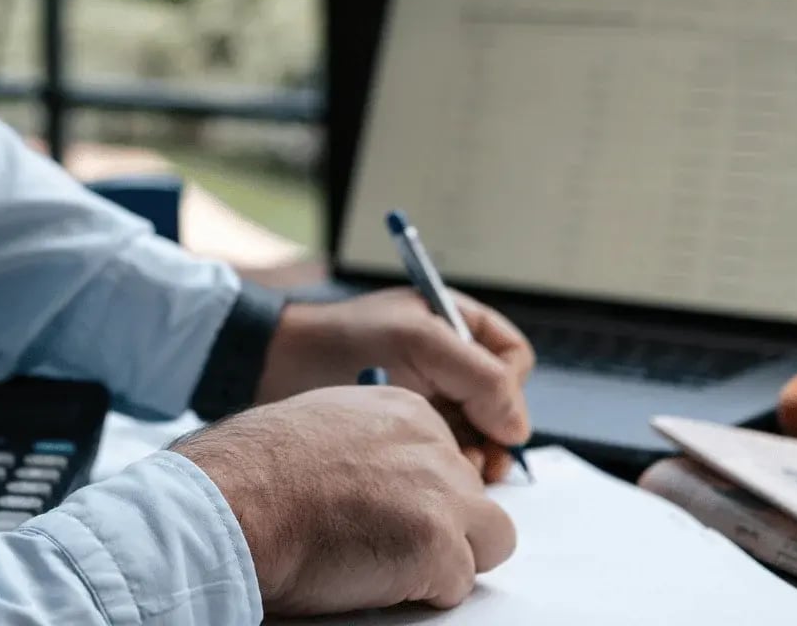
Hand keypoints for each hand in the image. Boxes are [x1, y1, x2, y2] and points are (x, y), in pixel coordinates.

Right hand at [172, 386, 515, 616]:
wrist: (231, 501)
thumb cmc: (251, 471)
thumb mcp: (322, 427)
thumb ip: (369, 443)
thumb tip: (381, 475)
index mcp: (405, 410)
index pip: (451, 459)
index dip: (425, 496)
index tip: (396, 513)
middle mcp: (433, 443)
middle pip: (476, 499)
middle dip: (443, 528)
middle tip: (390, 545)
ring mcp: (441, 492)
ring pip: (490, 540)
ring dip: (448, 560)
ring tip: (389, 566)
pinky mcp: (438, 543)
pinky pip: (458, 585)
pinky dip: (423, 594)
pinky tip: (374, 581)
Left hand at [256, 288, 535, 481]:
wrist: (280, 367)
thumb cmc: (347, 342)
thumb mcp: (422, 344)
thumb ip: (480, 378)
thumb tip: (517, 428)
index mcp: (458, 323)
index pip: (513, 358)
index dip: (510, 389)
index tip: (493, 419)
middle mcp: (449, 358)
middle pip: (498, 401)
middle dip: (492, 432)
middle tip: (480, 464)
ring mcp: (429, 393)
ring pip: (475, 431)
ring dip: (472, 453)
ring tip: (454, 471)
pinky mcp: (406, 424)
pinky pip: (445, 448)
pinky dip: (444, 463)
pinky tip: (428, 474)